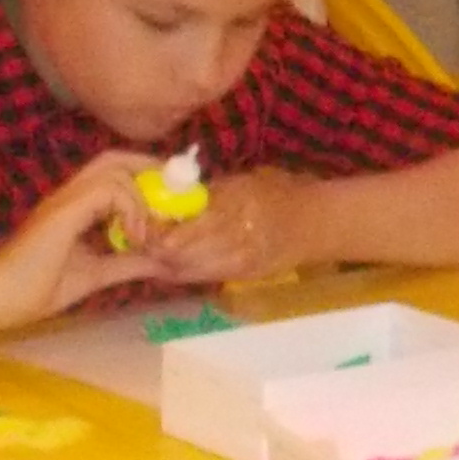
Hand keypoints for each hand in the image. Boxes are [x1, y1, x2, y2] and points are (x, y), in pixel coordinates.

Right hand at [0, 151, 159, 321]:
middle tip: (172, 198)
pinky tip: (134, 237)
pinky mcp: (65, 209)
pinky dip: (131, 209)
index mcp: (76, 206)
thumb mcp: (98, 273)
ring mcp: (65, 199)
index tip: (170, 203)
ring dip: (141, 200)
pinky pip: (109, 190)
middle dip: (149, 169)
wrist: (2, 298)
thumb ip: (128, 263)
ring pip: (116, 170)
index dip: (145, 178)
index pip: (115, 172)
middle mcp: (70, 194)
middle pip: (115, 158)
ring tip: (145, 235)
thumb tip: (162, 261)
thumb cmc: (40, 288)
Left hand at [143, 171, 325, 285]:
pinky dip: (183, 272)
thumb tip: (167, 198)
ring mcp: (238, 262)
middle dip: (154, 251)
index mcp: (232, 208)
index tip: (142, 225)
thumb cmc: (280, 192)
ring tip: (152, 255)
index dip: (154, 233)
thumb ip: (206, 194)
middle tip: (141, 242)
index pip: (179, 231)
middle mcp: (234, 239)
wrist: (317, 223)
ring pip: (186, 271)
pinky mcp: (241, 276)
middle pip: (177, 256)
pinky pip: (202, 277)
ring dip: (164, 264)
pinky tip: (173, 265)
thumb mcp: (242, 181)